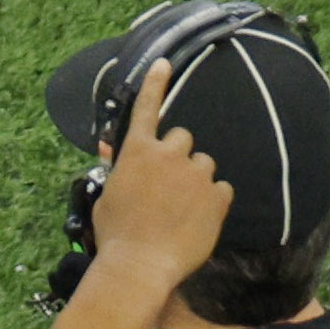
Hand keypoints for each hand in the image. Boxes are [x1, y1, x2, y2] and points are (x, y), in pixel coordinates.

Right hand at [84, 60, 230, 295]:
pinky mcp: (217, 195)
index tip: (163, 63)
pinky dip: (213, 202)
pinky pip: (222, 189)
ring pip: (204, 164)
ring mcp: (196, 174)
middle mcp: (168, 155)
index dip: (155, 84)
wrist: (140, 265)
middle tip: (169, 185)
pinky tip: (197, 220)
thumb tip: (113, 152)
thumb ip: (119, 170)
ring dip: (196, 180)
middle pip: (183, 139)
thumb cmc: (116, 234)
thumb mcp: (107, 197)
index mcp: (137, 152)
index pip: (146, 108)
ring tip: (182, 210)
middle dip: (178, 157)